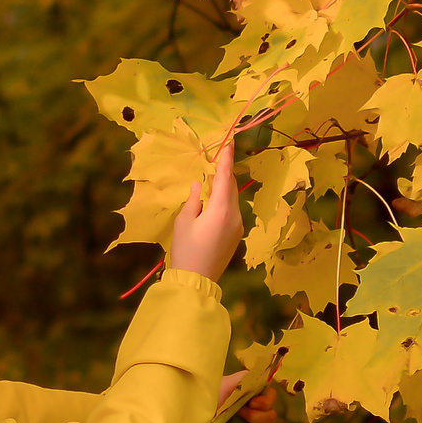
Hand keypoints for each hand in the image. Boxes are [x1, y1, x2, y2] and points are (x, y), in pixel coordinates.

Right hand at [168, 140, 242, 280]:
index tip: (229, 142)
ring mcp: (238, 226)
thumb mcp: (184, 221)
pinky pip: (232, 210)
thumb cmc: (185, 250)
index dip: (226, 158)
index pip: (225, 177)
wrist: (197, 281)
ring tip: (212, 177)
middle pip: (231, 186)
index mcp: (220, 209)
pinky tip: (214, 200)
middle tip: (217, 156)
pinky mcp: (236, 234)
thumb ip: (193, 200)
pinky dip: (224, 200)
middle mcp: (234, 215)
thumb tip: (198, 186)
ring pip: (232, 198)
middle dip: (225, 171)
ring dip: (224, 186)